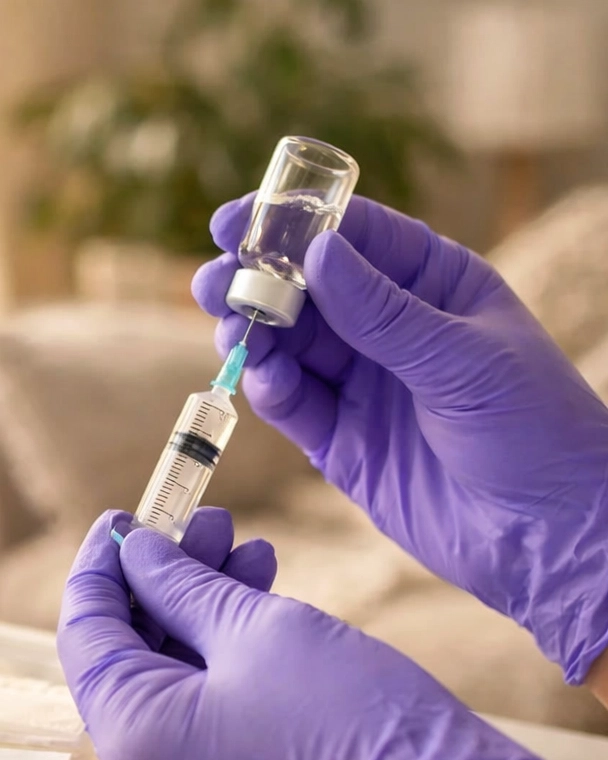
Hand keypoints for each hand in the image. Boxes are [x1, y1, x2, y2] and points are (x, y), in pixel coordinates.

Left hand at [58, 512, 579, 759]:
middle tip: (205, 522)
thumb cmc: (355, 727)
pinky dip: (221, 658)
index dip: (101, 565)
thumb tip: (136, 553)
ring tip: (246, 548)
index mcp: (132, 742)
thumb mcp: (258, 631)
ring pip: (171, 681)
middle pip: (129, 655)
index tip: (122, 516)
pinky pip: (200, 715)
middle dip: (164, 580)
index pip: (86, 633)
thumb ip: (182, 586)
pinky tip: (259, 598)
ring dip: (201, 611)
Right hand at [192, 195, 607, 682]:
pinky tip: (266, 382)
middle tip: (214, 283)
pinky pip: (295, 407)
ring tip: (229, 330)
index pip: (357, 239)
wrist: (546, 536)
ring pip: (291, 349)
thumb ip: (383, 313)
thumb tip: (318, 253)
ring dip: (255, 336)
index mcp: (434, 287)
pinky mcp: (343, 444)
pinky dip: (273, 391)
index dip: (296, 226)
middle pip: (309, 293)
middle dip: (257, 284)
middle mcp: (391, 332)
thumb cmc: (536, 430)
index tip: (237, 222)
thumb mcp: (463, 359)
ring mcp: (364, 388)